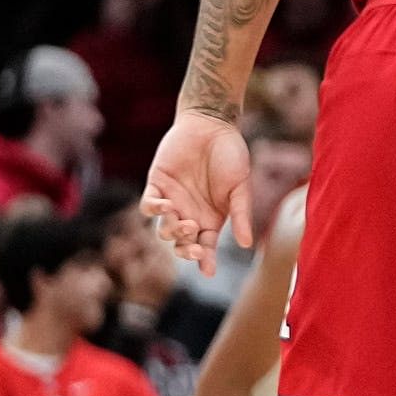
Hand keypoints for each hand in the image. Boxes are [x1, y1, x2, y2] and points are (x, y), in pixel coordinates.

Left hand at [142, 108, 253, 273]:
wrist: (212, 125)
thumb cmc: (231, 155)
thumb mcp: (241, 188)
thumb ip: (241, 215)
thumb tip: (246, 245)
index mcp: (211, 219)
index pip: (205, 247)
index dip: (205, 260)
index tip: (208, 271)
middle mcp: (190, 213)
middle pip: (181, 243)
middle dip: (186, 250)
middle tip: (194, 246)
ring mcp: (172, 201)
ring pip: (164, 229)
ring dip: (173, 231)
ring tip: (186, 222)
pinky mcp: (157, 185)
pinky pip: (148, 206)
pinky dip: (155, 210)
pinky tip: (168, 206)